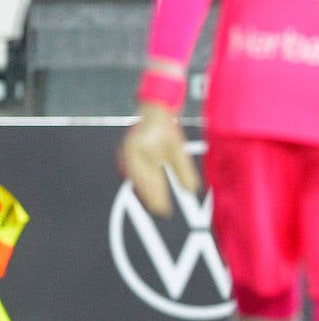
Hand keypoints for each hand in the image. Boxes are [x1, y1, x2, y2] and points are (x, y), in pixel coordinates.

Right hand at [118, 102, 199, 216]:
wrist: (154, 110)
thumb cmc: (166, 127)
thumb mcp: (178, 148)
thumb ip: (184, 170)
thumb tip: (191, 191)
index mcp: (138, 153)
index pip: (149, 182)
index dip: (157, 198)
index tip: (164, 210)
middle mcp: (129, 155)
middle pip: (140, 183)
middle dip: (150, 198)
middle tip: (161, 211)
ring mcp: (126, 154)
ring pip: (136, 180)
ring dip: (145, 192)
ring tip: (155, 204)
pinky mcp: (128, 154)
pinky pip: (133, 173)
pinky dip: (141, 183)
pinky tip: (149, 190)